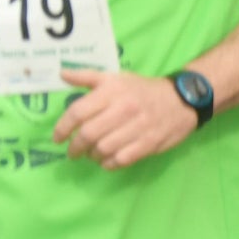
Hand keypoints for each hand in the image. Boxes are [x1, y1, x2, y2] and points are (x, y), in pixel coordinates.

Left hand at [54, 68, 199, 169]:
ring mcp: (137, 127)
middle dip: (75, 146)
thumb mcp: (114, 77)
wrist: (181, 99)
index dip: (63, 127)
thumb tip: (61, 74)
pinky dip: (110, 164)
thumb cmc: (141, 89)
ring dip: (92, 156)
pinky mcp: (150, 143)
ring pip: (104, 148)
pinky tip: (106, 161)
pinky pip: (123, 159)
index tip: (57, 138)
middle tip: (72, 151)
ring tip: (90, 155)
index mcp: (111, 92)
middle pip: (89, 133)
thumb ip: (86, 77)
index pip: (78, 112)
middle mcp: (122, 109)